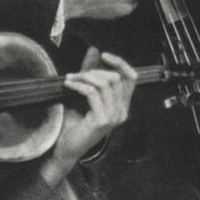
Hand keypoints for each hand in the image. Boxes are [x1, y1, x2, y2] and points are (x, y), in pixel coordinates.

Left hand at [41, 47, 138, 184]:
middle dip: (94, 71)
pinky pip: (92, 93)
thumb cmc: (77, 124)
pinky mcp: (101, 120)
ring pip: (104, 84)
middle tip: (76, 74)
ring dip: (84, 77)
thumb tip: (94, 50)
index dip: (120, 64)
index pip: (131, 78)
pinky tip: (69, 85)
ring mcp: (113, 117)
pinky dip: (79, 85)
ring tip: (70, 79)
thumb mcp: (87, 96)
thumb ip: (92, 75)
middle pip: (115, 79)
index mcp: (123, 107)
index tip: (104, 55)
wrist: (68, 148)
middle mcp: (122, 112)